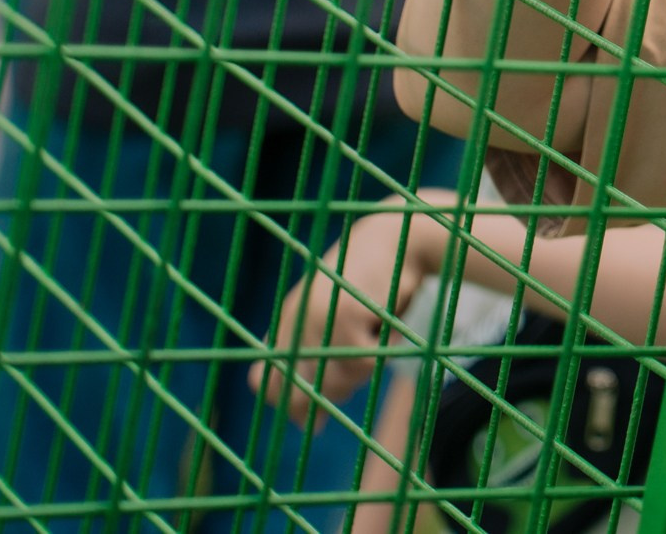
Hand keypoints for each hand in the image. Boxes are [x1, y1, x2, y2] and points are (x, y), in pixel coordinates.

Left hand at [254, 197, 442, 426]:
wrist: (400, 238)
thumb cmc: (377, 286)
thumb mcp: (341, 326)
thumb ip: (321, 367)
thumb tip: (309, 427)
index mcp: (288, 322)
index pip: (265, 384)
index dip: (291, 404)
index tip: (317, 414)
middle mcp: (294, 321)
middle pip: (301, 391)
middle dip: (334, 392)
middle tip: (362, 361)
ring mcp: (314, 318)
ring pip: (335, 381)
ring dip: (362, 371)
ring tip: (377, 337)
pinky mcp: (340, 315)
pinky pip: (361, 361)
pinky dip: (380, 350)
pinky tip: (386, 326)